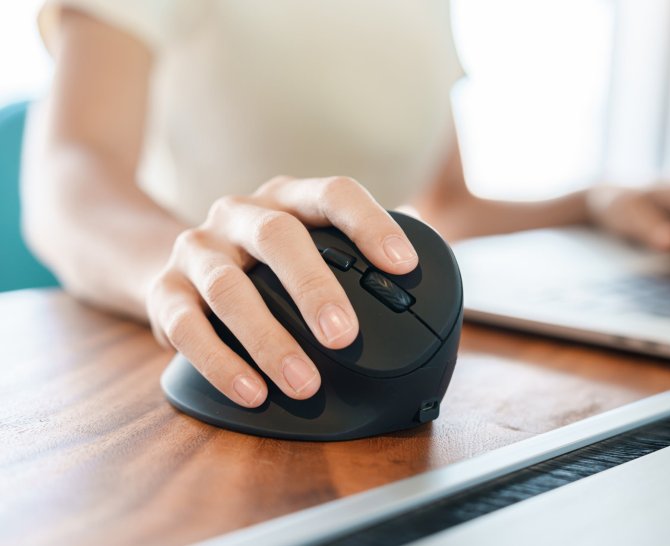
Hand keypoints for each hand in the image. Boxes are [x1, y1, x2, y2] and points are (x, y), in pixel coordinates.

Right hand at [147, 176, 418, 406]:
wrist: (174, 261)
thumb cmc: (264, 260)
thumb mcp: (307, 240)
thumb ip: (354, 249)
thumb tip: (426, 267)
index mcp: (287, 199)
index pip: (333, 194)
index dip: (371, 224)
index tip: (404, 265)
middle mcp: (239, 214)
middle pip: (276, 237)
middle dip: (314, 288)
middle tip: (344, 338)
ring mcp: (197, 249)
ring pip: (228, 288)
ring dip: (268, 340)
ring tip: (303, 383)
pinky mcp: (163, 290)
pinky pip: (185, 327)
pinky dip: (220, 363)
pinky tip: (252, 392)